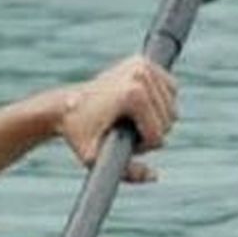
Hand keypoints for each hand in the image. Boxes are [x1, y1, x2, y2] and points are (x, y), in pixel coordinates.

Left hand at [56, 54, 176, 182]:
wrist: (65, 107)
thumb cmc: (79, 133)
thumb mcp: (95, 158)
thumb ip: (127, 172)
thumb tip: (155, 175)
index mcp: (133, 94)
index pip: (159, 135)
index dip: (141, 146)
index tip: (119, 139)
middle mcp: (140, 74)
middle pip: (169, 119)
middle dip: (150, 132)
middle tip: (122, 129)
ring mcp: (142, 65)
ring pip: (172, 106)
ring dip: (156, 118)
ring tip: (128, 118)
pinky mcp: (143, 61)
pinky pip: (171, 88)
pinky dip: (162, 101)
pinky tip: (140, 106)